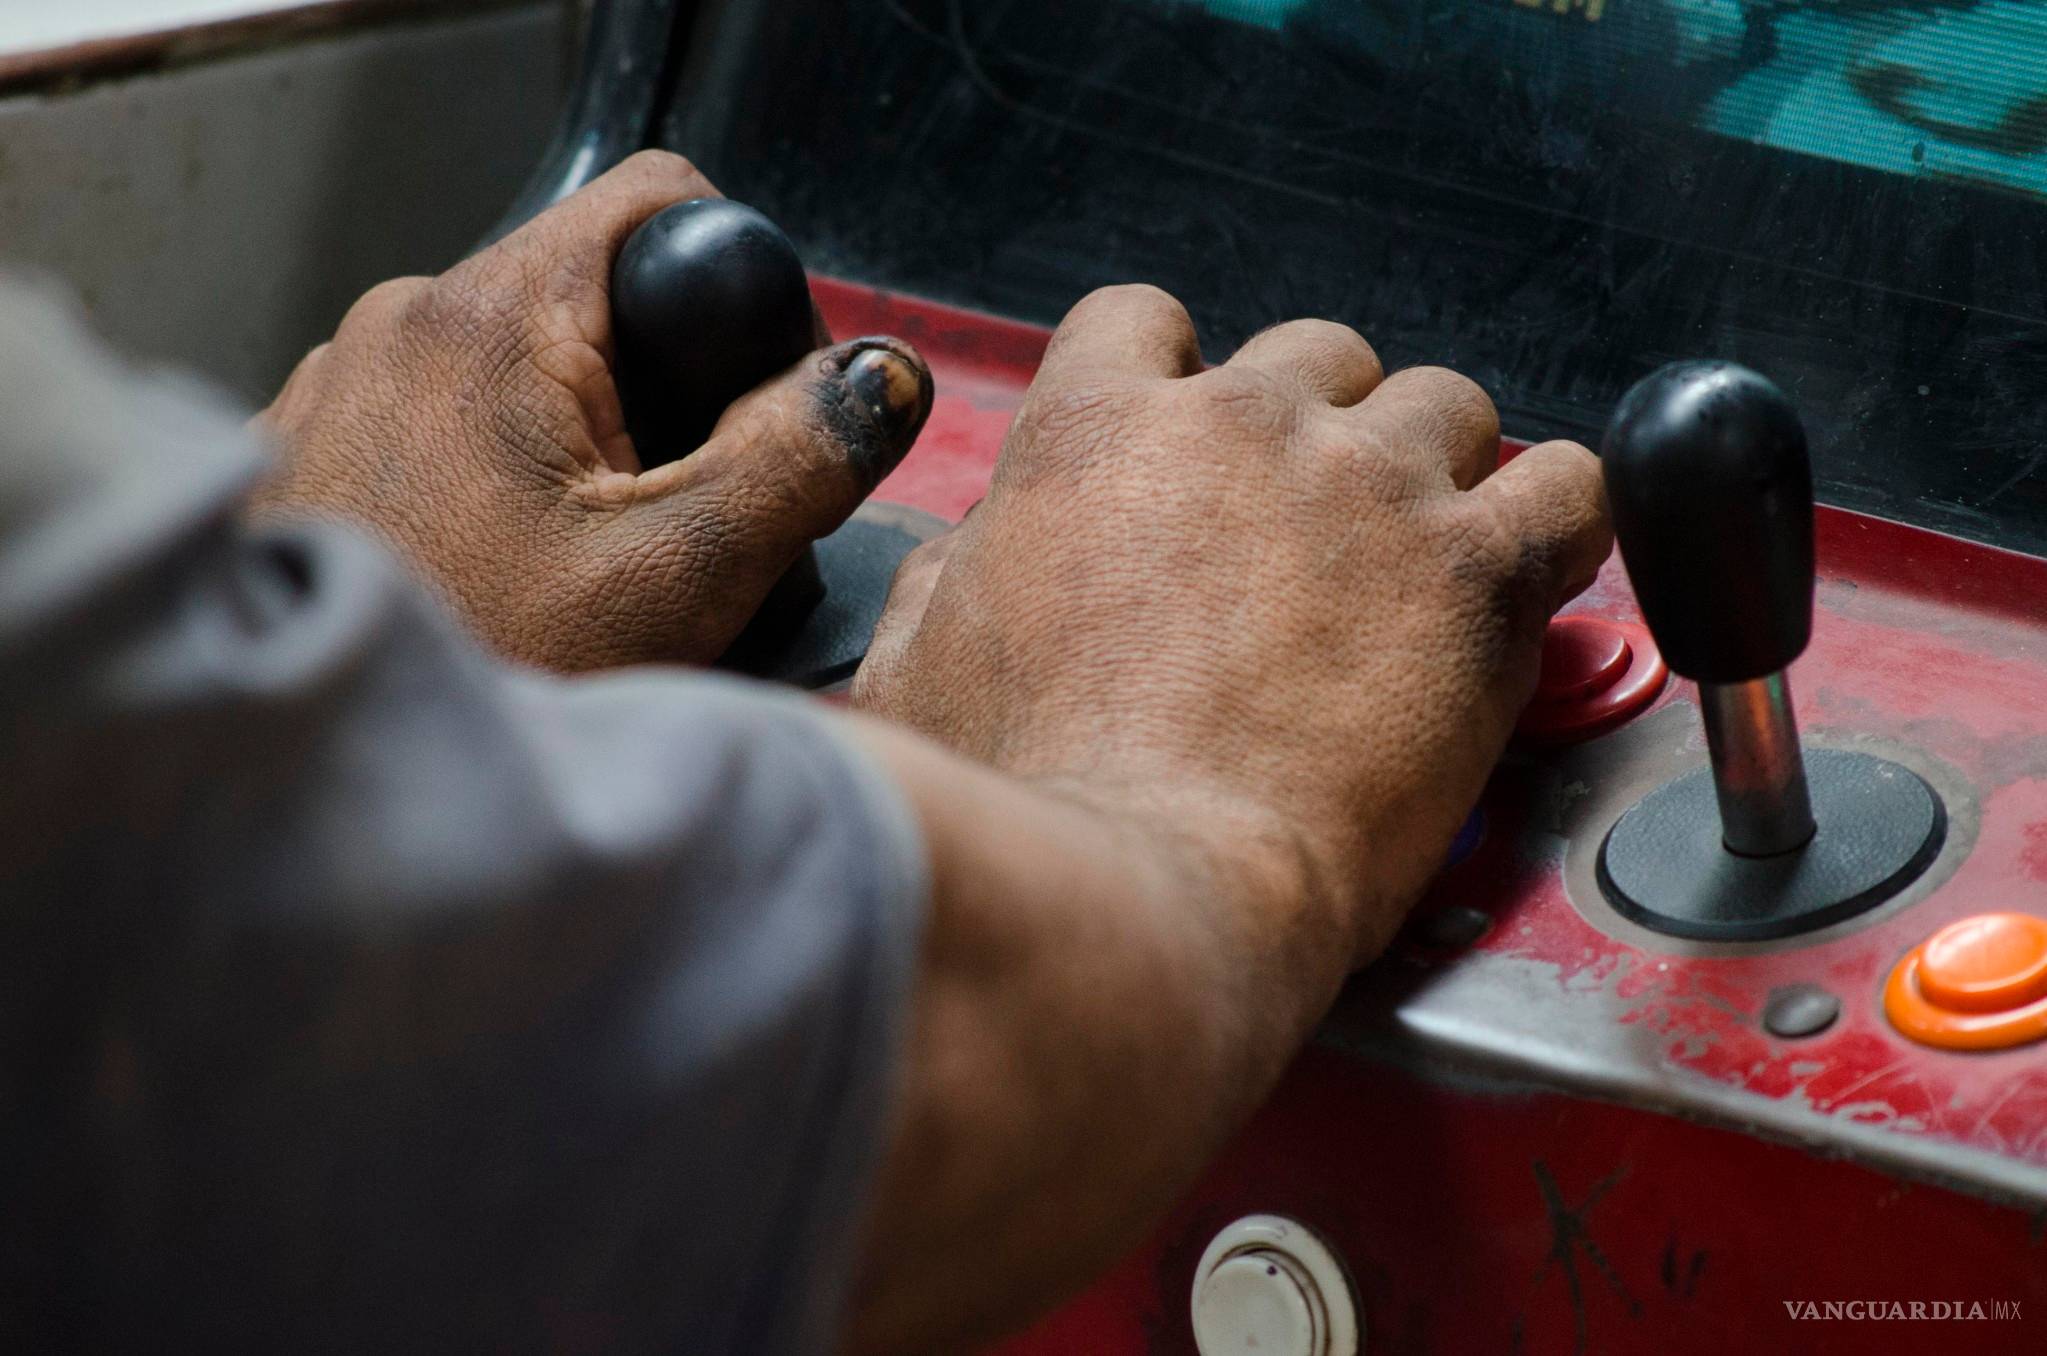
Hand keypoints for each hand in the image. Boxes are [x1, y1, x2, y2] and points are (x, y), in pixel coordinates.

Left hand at [254, 151, 932, 670]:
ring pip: (520, 372)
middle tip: (671, 527)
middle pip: (594, 300)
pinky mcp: (309, 453)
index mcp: (494, 319)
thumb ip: (800, 458)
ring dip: (578, 451)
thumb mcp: (683, 575)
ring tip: (580, 573)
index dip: (739, 287)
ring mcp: (340, 388)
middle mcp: (399, 324)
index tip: (751, 402)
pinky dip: (495, 485)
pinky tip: (500, 582)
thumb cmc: (485, 678)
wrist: (308, 803)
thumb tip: (882, 378)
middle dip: (661, 398)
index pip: (663, 201)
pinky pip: (442, 427)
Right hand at [855, 284, 1607, 962]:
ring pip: (1445, 404)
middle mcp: (1239, 425)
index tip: (1195, 444)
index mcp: (1096, 430)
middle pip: (1315, 357)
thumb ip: (954, 578)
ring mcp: (1368, 487)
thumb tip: (973, 558)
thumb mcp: (916, 669)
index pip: (1143, 319)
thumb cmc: (1030, 803)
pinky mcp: (1475, 571)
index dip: (1173, 379)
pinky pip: (1572, 487)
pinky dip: (1560, 519)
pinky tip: (1529, 572)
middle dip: (1317, 429)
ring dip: (1435, 469)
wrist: (1140, 891)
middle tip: (1314, 536)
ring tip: (1422, 566)